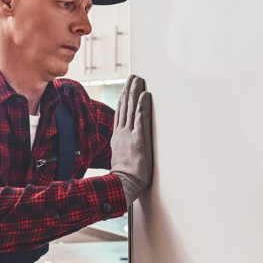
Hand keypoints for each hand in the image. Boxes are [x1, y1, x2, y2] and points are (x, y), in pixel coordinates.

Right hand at [109, 75, 153, 205]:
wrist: (122, 185)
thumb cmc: (123, 178)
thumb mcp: (120, 160)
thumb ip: (121, 150)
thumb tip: (123, 149)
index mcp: (117, 138)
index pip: (120, 114)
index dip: (123, 100)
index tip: (126, 89)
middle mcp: (121, 133)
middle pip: (125, 107)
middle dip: (129, 90)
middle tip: (133, 77)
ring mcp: (129, 135)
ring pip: (131, 108)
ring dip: (135, 92)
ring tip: (138, 79)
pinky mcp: (138, 139)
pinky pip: (140, 118)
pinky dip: (142, 105)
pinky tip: (145, 95)